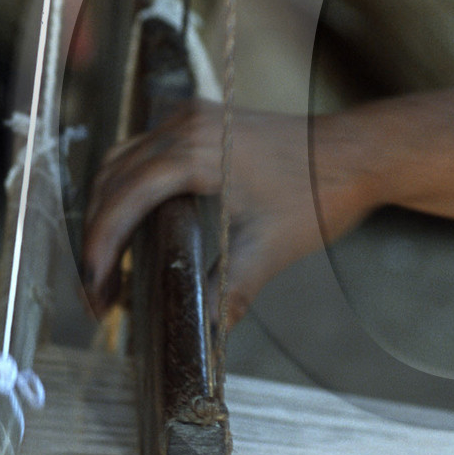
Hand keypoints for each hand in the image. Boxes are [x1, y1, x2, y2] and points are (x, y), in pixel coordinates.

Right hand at [81, 102, 373, 315]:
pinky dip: (125, 189)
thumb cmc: (319, 191)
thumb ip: (231, 290)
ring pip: (119, 164)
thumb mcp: (271, 248)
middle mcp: (182, 125)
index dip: (100, 249)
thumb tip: (202, 336)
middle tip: (98, 292)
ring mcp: (187, 118)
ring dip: (106, 212)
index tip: (95, 290)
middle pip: (110, 181)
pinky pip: (141, 152)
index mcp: (193, 151)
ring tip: (108, 267)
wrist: (358, 152)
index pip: (123, 201)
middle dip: (97, 237)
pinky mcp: (197, 122)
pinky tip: (130, 226)